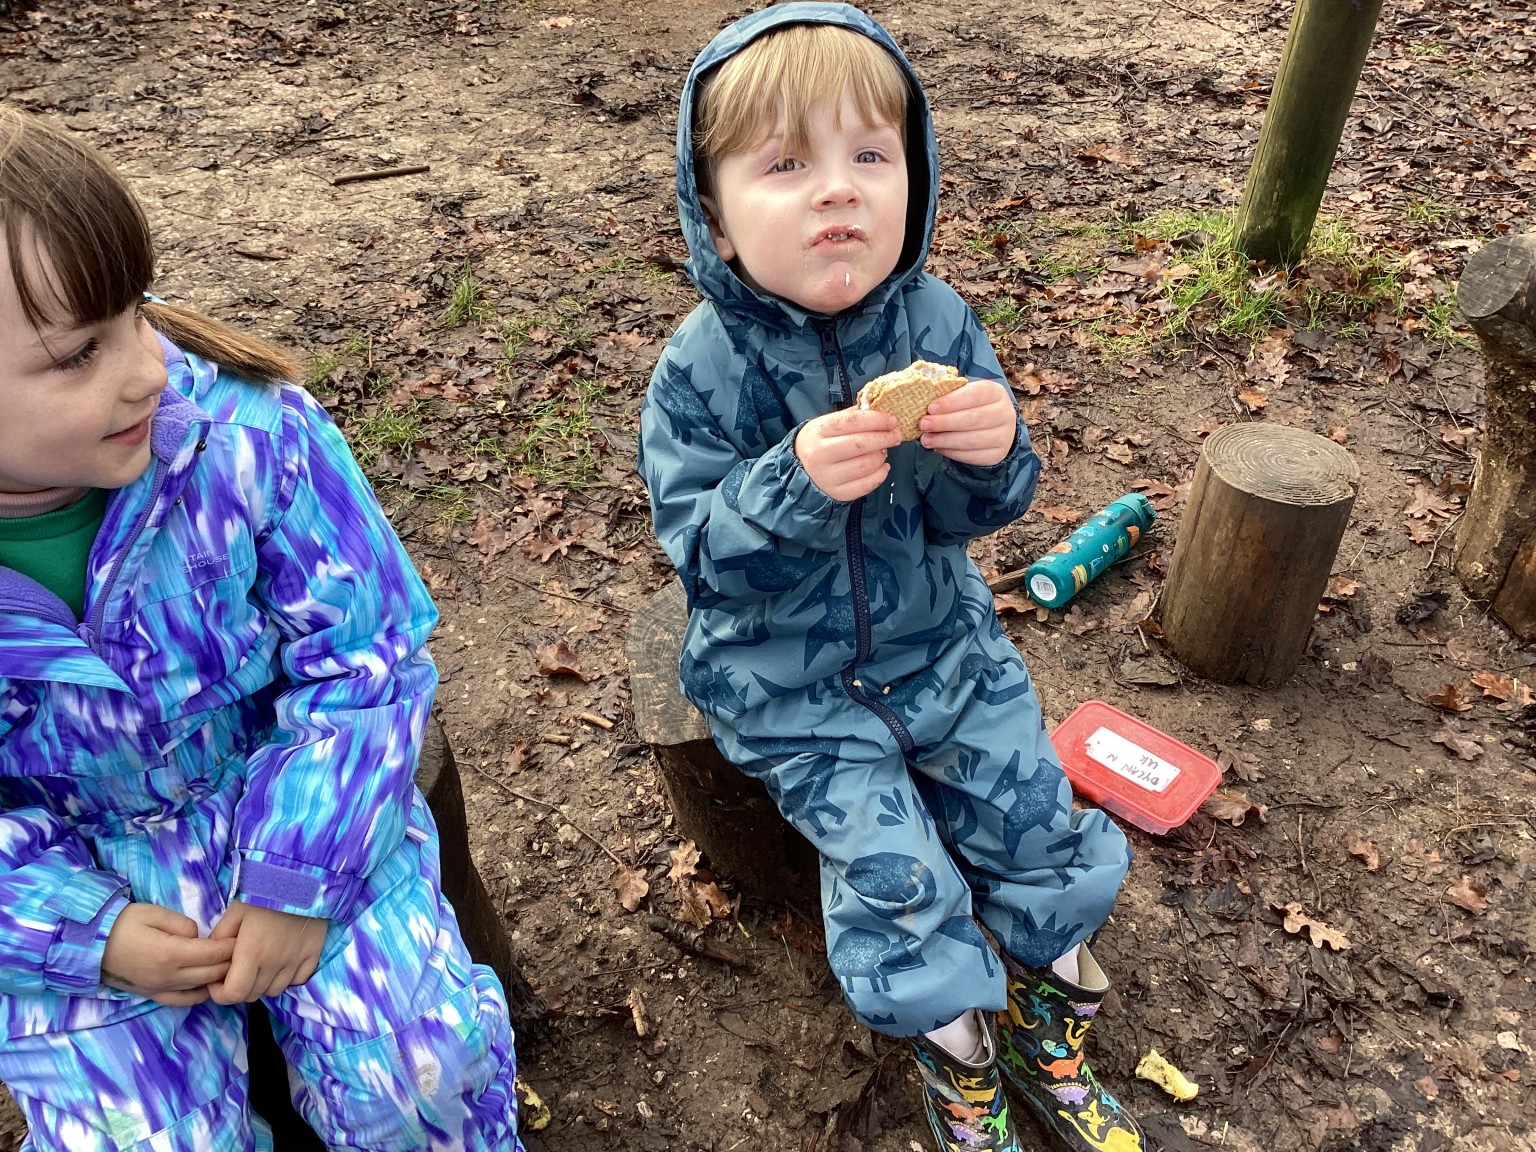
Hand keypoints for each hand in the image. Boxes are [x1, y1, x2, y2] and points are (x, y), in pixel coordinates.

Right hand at [100, 902, 235, 1006]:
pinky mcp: (152, 994)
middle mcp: (169, 976)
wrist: (89, 946)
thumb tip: (199, 935)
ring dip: (218, 979)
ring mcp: (160, 989)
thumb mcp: (154, 913)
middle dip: (231, 962)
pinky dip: (199, 994)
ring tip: (229, 966)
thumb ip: (183, 924)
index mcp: (172, 953)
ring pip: (201, 989)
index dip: (232, 945)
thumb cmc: (122, 924)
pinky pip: (182, 1000)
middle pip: (212, 973)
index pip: (214, 953)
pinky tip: (207, 985)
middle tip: (242, 951)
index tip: (244, 937)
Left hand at [207, 900, 327, 1004]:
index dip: (220, 993)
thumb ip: (220, 937)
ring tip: (259, 966)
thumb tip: (213, 957)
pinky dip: (286, 979)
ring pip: (274, 991)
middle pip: (252, 995)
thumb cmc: (265, 892)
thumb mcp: (235, 911)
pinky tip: (281, 964)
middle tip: (237, 969)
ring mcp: (296, 962)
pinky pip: (297, 981)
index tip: (217, 980)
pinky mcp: (313, 956)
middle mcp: (274, 964)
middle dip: (239, 987)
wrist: (304, 878)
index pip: (233, 994)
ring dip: (262, 984)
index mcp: (251, 954)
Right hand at [795, 408, 900, 501]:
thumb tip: (879, 408)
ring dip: (881, 456)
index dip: (876, 419)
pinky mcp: (837, 493)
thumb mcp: (826, 423)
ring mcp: (828, 477)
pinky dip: (880, 474)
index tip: (892, 419)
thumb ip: (851, 415)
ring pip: (866, 465)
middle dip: (884, 438)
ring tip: (883, 450)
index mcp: (818, 431)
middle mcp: (820, 455)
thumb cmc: (818, 442)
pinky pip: (866, 485)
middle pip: (861, 444)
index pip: (852, 421)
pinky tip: (882, 466)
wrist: (799, 469)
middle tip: (896, 435)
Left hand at [919, 378, 1017, 466]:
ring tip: (926, 439)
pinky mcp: (996, 454)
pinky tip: (938, 448)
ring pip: (972, 440)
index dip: (952, 402)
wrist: (995, 426)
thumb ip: (949, 395)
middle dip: (945, 422)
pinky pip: (972, 456)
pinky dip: (952, 452)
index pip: (975, 395)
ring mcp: (1003, 436)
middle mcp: (1004, 414)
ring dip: (945, 440)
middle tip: (923, 424)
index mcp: (995, 392)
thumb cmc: (973, 406)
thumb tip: (926, 404)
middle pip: (973, 419)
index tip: (931, 408)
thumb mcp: (965, 394)